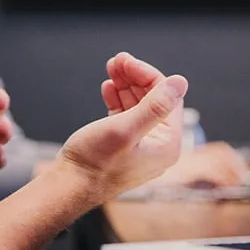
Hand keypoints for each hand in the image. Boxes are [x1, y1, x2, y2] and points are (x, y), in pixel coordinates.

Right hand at [101, 53, 245, 188]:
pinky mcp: (124, 147)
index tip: (126, 61)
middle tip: (117, 60)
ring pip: (138, 106)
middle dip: (135, 78)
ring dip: (125, 86)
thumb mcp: (125, 129)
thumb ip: (154, 106)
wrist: (68, 188)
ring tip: (111, 69)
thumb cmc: (94, 163)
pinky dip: (118, 100)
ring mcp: (142, 147)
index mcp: (167, 144)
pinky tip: (108, 88)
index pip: (167, 98)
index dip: (147, 75)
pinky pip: (127, 117)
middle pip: (154, 100)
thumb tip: (180, 82)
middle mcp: (159, 147)